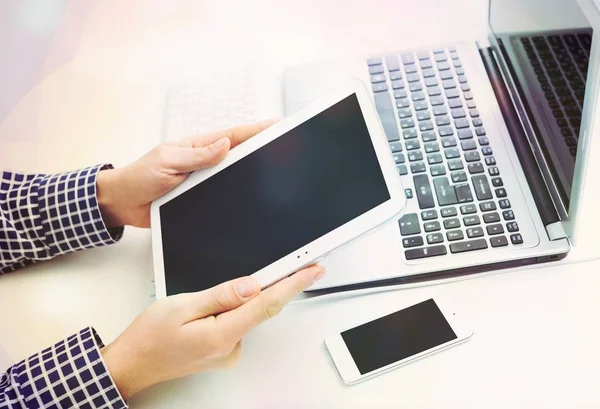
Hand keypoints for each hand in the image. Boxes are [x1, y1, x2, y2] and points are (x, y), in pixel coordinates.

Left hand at [97, 119, 275, 227]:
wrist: (124, 203)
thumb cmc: (140, 176)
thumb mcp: (168, 162)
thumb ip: (197, 156)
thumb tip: (225, 144)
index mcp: (198, 147)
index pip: (232, 136)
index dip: (255, 130)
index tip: (276, 124)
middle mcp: (205, 163)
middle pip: (239, 154)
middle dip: (262, 147)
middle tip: (285, 144)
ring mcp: (204, 181)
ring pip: (234, 176)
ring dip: (252, 172)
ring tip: (276, 168)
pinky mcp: (201, 199)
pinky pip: (224, 196)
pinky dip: (237, 195)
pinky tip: (252, 196)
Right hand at [101, 265, 324, 399]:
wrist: (132, 364)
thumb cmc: (149, 337)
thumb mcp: (181, 306)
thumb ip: (221, 296)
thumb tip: (251, 286)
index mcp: (222, 334)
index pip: (267, 304)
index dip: (293, 284)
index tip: (312, 270)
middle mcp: (230, 347)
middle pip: (260, 308)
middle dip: (274, 284)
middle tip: (291, 262)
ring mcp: (227, 352)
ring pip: (246, 315)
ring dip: (245, 298)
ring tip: (218, 290)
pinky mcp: (222, 351)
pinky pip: (237, 323)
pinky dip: (235, 309)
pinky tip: (213, 306)